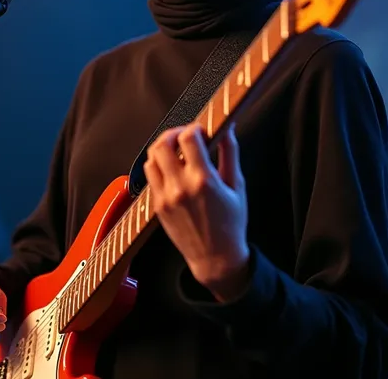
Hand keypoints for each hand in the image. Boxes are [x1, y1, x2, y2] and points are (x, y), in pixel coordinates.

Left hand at [143, 122, 249, 299]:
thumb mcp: (237, 185)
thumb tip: (228, 128)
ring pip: (151, 159)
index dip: (195, 128)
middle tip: (185, 136)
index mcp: (203, 180)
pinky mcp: (157, 206)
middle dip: (174, 134)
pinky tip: (172, 169)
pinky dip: (159, 167)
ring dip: (163, 149)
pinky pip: (150, 177)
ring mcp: (165, 197)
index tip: (202, 131)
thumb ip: (230, 153)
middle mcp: (180, 187)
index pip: (188, 138)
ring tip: (177, 151)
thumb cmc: (231, 223)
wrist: (215, 258)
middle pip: (163, 144)